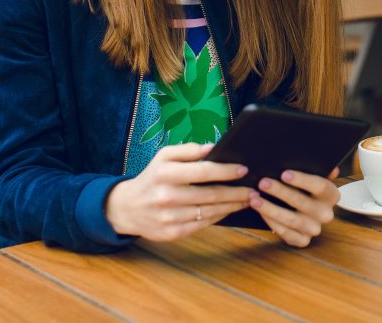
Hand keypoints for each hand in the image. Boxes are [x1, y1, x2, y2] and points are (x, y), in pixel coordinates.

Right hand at [105, 142, 254, 240]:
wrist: (127, 208)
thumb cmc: (152, 177)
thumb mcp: (163, 157)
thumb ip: (188, 150)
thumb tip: (213, 147)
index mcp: (165, 174)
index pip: (203, 172)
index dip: (226, 171)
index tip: (243, 169)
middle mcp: (166, 197)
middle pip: (210, 195)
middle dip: (236, 192)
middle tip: (254, 189)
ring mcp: (169, 218)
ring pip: (210, 212)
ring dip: (232, 206)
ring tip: (247, 199)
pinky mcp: (172, 233)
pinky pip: (203, 225)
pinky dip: (219, 217)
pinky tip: (229, 210)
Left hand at [250, 167, 340, 246]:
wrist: (308, 214)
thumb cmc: (307, 190)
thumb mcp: (314, 177)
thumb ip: (318, 170)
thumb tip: (332, 169)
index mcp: (331, 195)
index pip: (320, 186)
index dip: (302, 180)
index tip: (284, 173)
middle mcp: (326, 214)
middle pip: (302, 202)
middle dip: (280, 191)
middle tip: (262, 183)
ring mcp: (314, 229)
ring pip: (291, 219)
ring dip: (270, 208)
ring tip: (254, 198)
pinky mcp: (303, 240)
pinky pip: (285, 232)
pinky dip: (271, 222)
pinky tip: (260, 211)